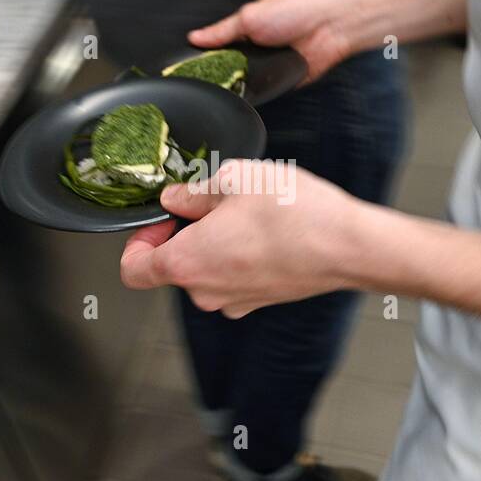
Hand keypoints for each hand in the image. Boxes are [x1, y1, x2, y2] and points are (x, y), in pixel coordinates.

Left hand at [120, 161, 364, 316]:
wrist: (347, 247)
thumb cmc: (294, 215)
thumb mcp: (235, 179)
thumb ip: (194, 191)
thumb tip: (175, 198)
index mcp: (186, 263)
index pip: (133, 270)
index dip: (139, 241)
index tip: (161, 219)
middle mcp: (205, 292)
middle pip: (173, 267)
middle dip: (185, 233)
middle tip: (213, 202)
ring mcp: (234, 301)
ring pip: (207, 271)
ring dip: (216, 243)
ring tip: (246, 213)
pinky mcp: (260, 301)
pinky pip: (234, 278)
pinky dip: (240, 256)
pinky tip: (266, 231)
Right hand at [187, 0, 352, 85]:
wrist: (329, 27)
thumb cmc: (295, 11)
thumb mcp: (249, 17)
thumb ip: (222, 31)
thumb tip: (195, 37)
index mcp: (248, 28)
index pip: (219, 45)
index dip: (205, 56)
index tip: (189, 68)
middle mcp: (258, 47)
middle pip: (230, 66)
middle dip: (222, 73)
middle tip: (208, 81)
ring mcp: (270, 65)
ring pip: (246, 81)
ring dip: (240, 84)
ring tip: (228, 89)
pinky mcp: (283, 81)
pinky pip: (266, 92)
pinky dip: (260, 93)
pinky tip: (250, 94)